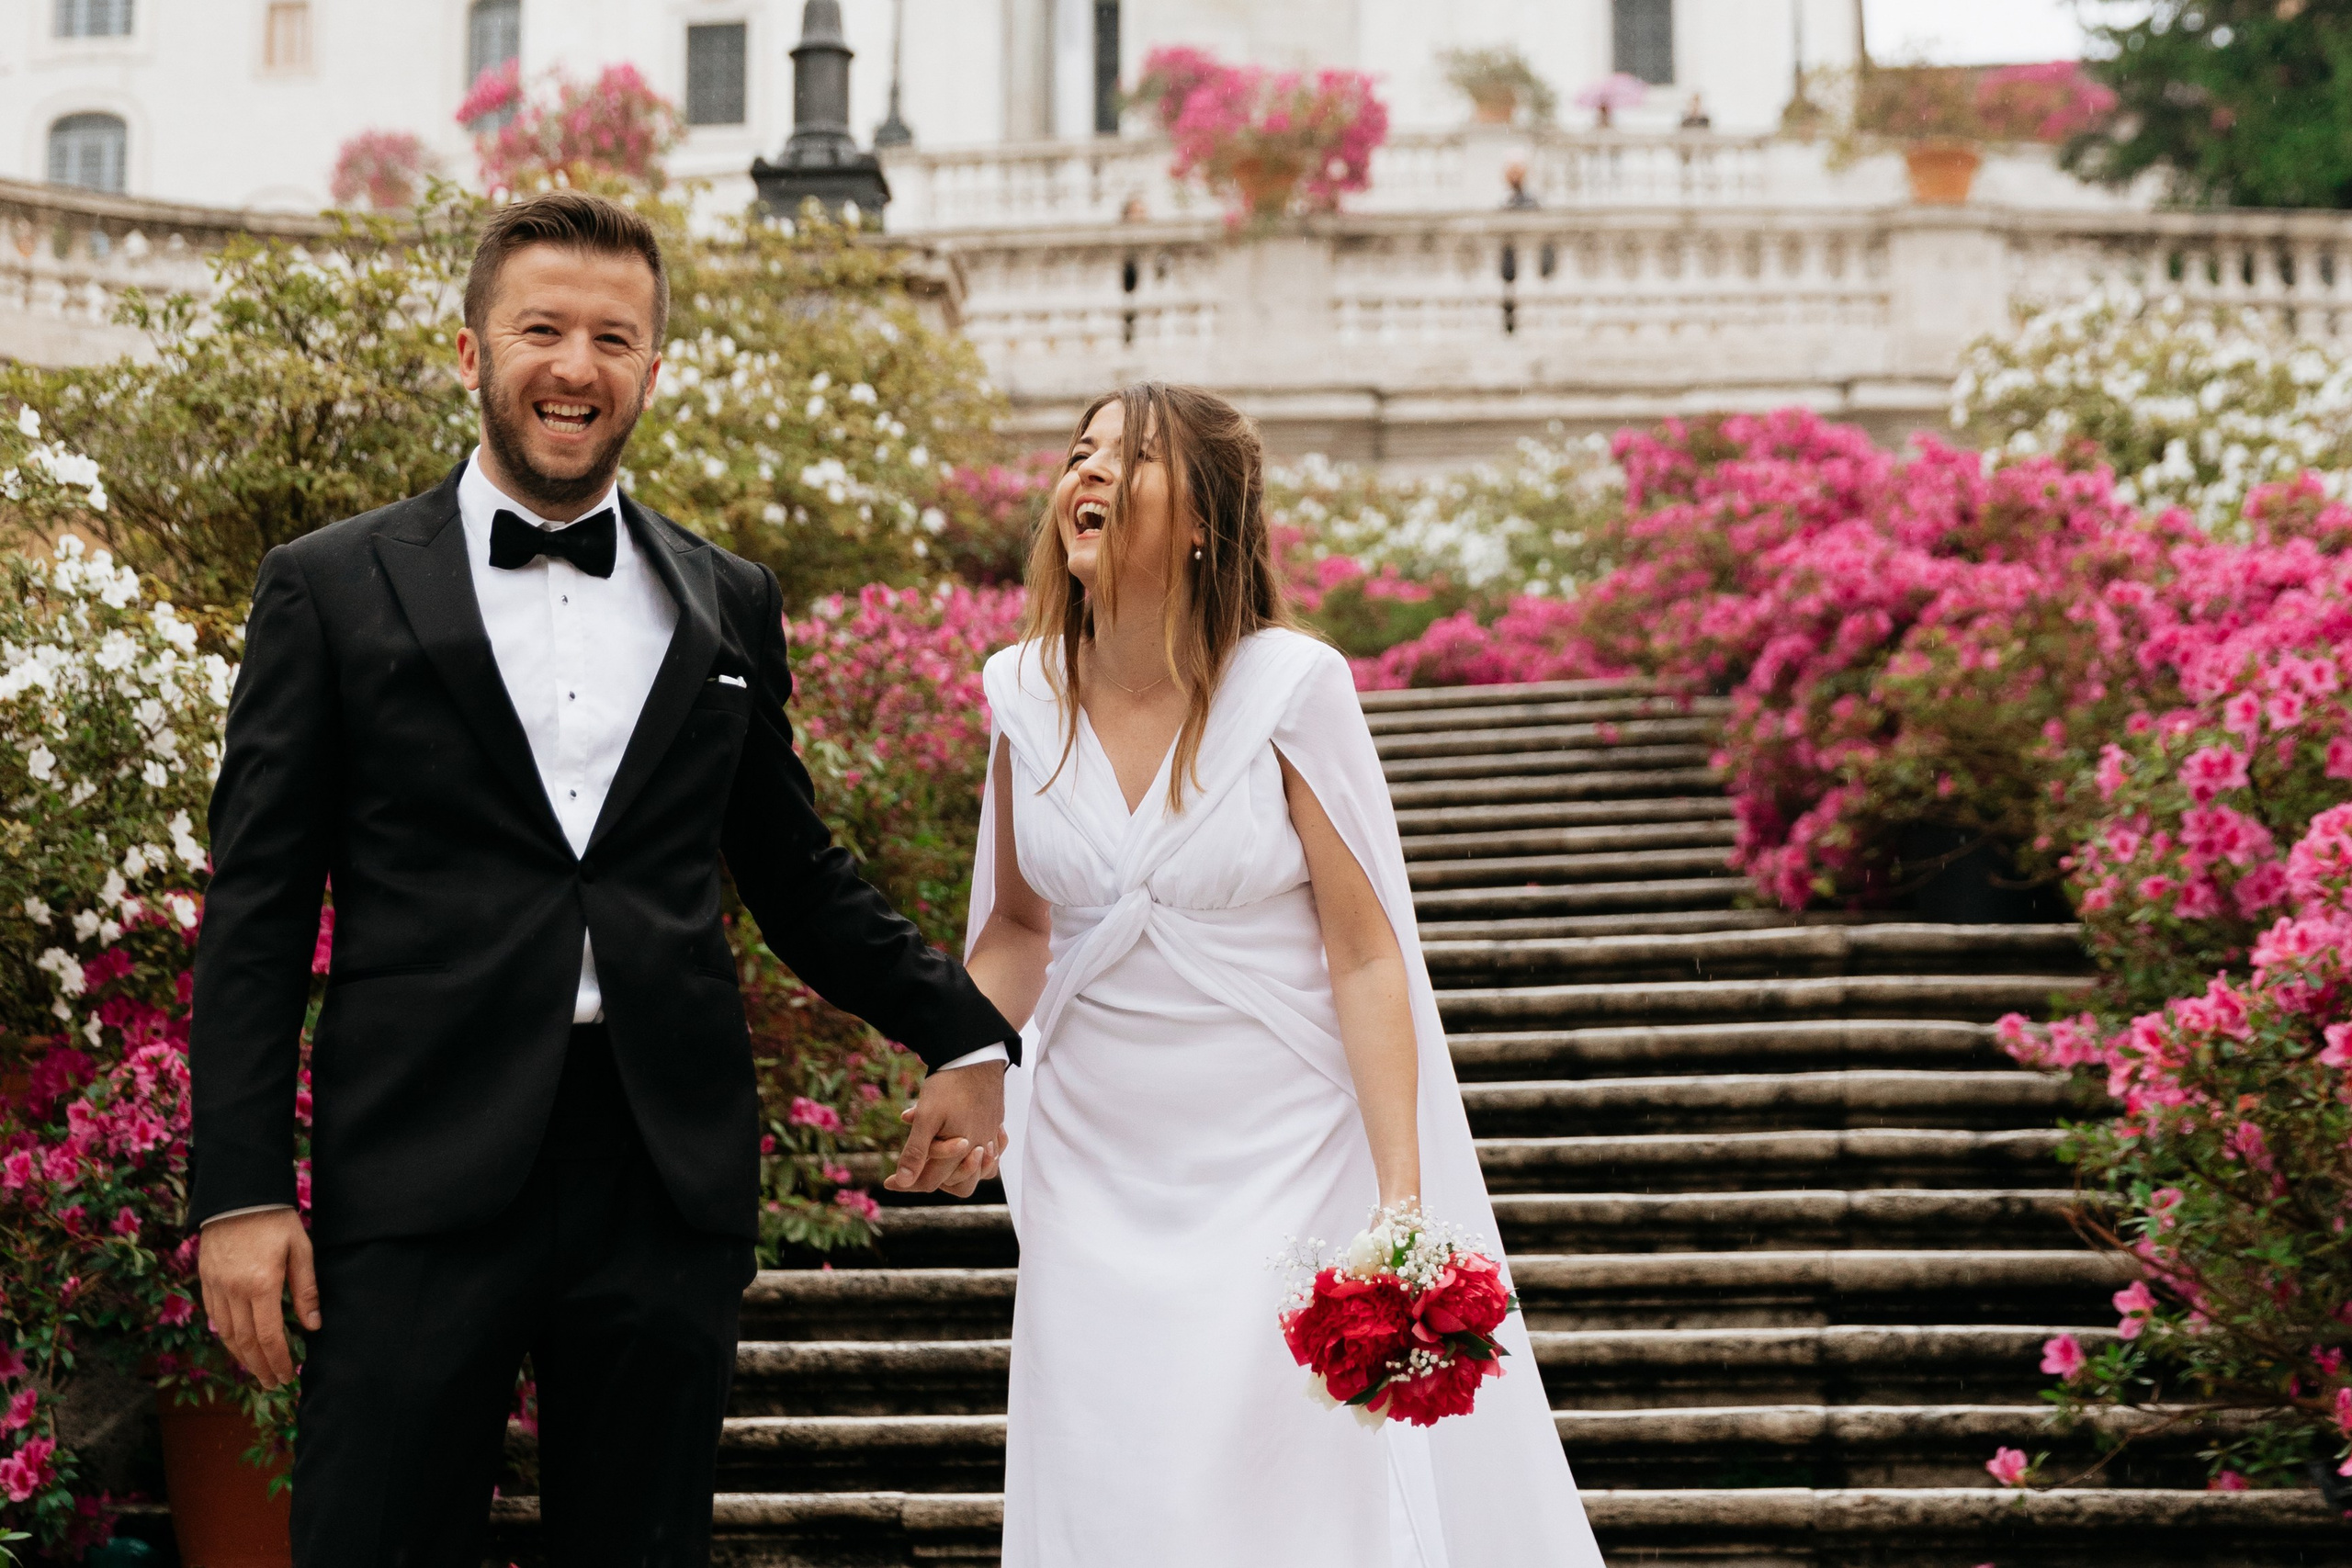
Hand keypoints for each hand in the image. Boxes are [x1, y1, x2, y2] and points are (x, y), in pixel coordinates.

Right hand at [197, 1208, 318, 1389]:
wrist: (238, 1194)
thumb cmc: (276, 1220)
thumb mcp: (301, 1249)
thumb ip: (306, 1289)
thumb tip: (312, 1326)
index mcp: (261, 1284)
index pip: (270, 1336)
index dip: (279, 1360)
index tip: (288, 1375)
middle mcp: (234, 1291)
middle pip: (246, 1342)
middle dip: (260, 1367)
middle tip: (274, 1383)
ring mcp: (216, 1286)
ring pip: (226, 1333)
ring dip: (242, 1357)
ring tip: (257, 1370)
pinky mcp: (205, 1280)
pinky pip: (214, 1317)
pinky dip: (226, 1336)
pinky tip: (238, 1343)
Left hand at [886, 1060, 1007, 1198]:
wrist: (977, 1057)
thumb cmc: (949, 1086)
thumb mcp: (926, 1117)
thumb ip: (916, 1151)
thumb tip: (902, 1181)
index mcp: (960, 1152)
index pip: (931, 1181)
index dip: (907, 1184)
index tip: (888, 1182)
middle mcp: (980, 1150)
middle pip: (959, 1185)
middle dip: (935, 1180)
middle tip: (914, 1170)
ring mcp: (991, 1138)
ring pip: (980, 1173)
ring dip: (960, 1171)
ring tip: (939, 1161)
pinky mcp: (996, 1126)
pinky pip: (994, 1154)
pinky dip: (981, 1157)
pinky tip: (968, 1146)